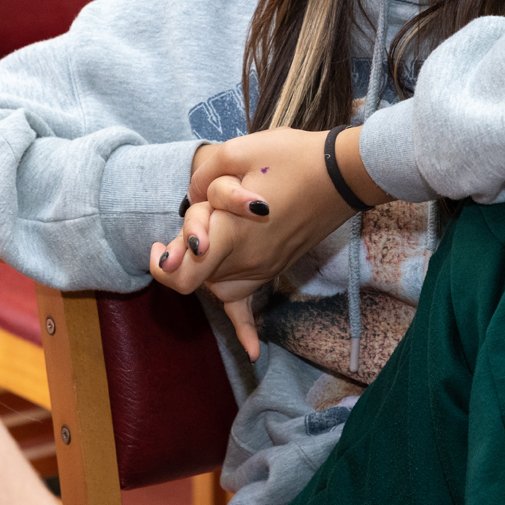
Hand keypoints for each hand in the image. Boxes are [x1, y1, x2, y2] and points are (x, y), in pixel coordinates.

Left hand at [145, 127, 391, 355]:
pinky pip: (254, 305)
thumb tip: (193, 194)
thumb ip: (204, 176)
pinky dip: (247, 331)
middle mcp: (245, 261)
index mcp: (231, 233)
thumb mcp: (240, 149)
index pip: (181, 272)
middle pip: (196, 273)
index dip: (163, 263)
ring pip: (215, 284)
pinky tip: (253, 354)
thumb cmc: (294, 157)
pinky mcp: (274, 267)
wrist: (345, 173)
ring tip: (213, 232)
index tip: (159, 245)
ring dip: (205, 265)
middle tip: (199, 219)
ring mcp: (263, 269)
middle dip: (185, 250)